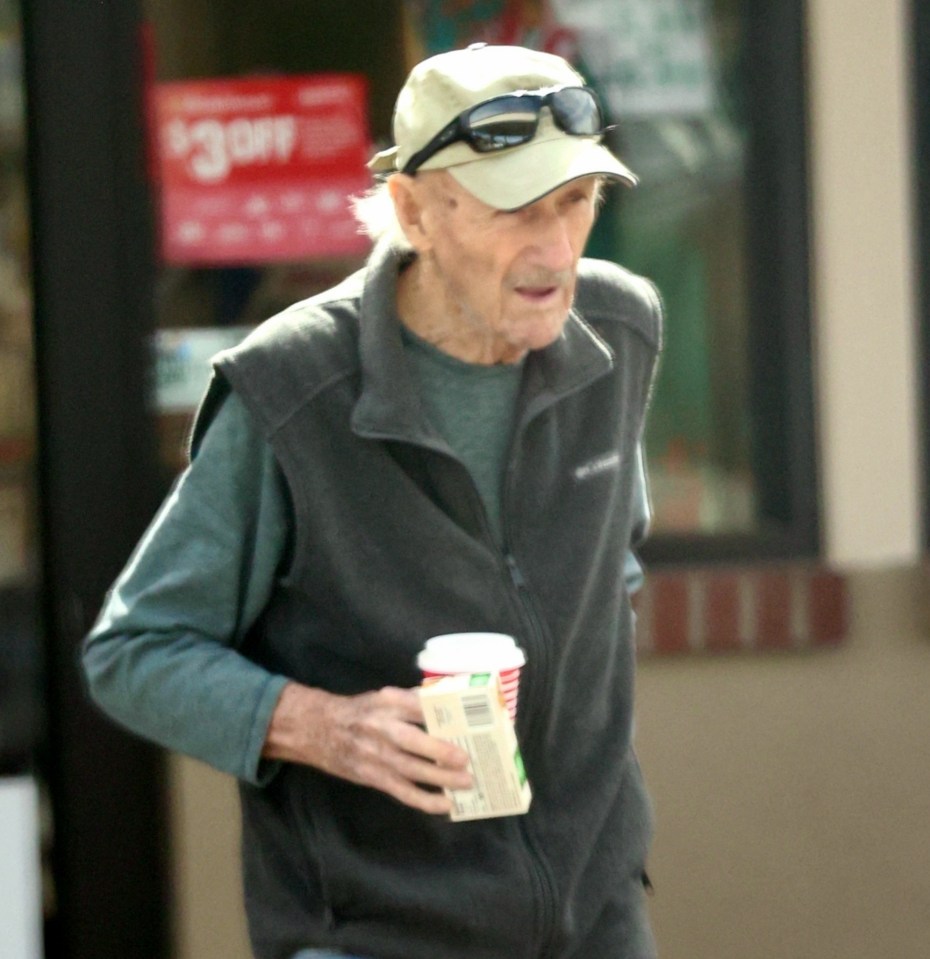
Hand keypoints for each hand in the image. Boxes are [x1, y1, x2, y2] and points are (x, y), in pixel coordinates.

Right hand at [263, 682, 471, 814]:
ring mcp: (376, 755)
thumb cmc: (359, 712)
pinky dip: (424, 800)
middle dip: (440, 751)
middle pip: (413, 741)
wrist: (318, 730)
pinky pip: (402, 792)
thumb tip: (447, 699)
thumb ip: (412, 699)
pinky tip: (445, 805)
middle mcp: (380, 728)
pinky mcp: (373, 777)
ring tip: (466, 783)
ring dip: (440, 779)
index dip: (440, 714)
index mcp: (386, 702)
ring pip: (411, 770)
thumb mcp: (381, 697)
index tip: (467, 719)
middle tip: (466, 759)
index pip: (417, 706)